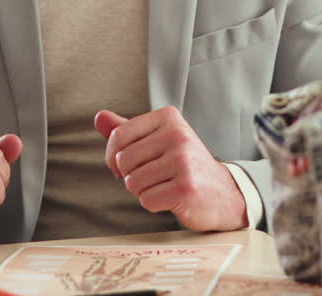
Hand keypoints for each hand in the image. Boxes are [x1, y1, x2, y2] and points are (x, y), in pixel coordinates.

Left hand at [95, 107, 247, 231]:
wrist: (222, 192)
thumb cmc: (185, 165)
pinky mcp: (186, 187)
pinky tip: (171, 197)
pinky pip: (146, 200)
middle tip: (154, 176)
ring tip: (164, 185)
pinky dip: (154, 204)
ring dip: (143, 191)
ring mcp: (183, 161)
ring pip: (133, 183)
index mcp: (168, 117)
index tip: (129, 164)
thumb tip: (99, 117)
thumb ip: (127, 130)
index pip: (118, 135)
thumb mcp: (158, 140)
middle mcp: (177, 134)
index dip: (114, 156)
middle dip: (131, 176)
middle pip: (123, 161)